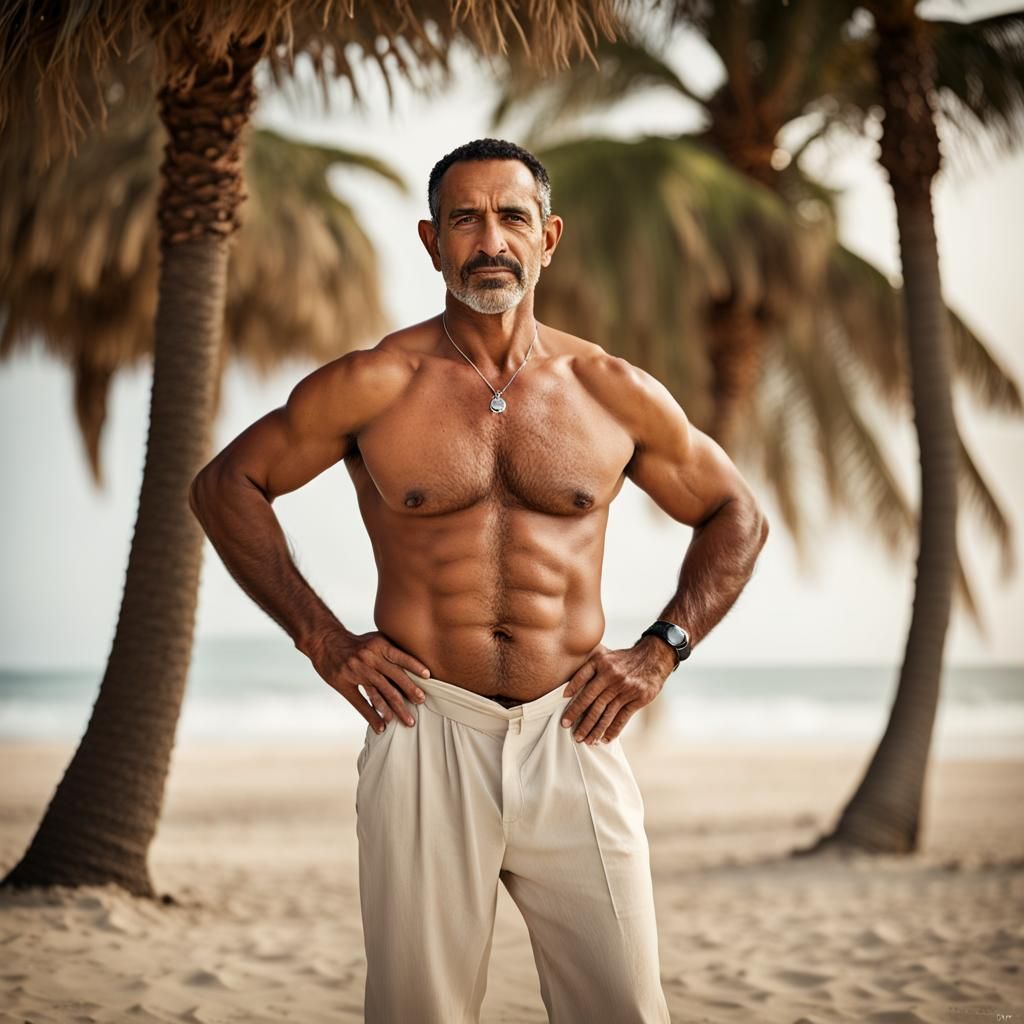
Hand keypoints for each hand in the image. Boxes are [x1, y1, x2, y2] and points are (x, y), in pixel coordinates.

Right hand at [306, 629, 430, 732]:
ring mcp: (357, 673)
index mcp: (378, 646)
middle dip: (409, 691)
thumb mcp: (375, 639)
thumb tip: (417, 663)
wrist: (326, 642)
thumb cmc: (357, 643)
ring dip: (395, 710)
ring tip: (408, 721)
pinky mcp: (345, 685)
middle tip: (421, 703)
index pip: (400, 657)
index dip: (414, 666)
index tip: (428, 676)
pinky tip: (382, 727)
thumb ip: (393, 650)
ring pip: (380, 694)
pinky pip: (361, 704)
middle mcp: (369, 659)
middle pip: (393, 678)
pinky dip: (373, 716)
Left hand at [560, 637, 675, 743]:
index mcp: (602, 663)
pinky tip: (605, 739)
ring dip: (594, 728)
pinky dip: (613, 730)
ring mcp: (625, 689)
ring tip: (585, 739)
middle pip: (591, 700)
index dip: (572, 690)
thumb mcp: (606, 654)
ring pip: (606, 712)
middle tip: (567, 727)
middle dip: (578, 716)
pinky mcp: (637, 699)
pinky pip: (622, 717)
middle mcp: (612, 676)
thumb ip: (589, 666)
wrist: (654, 657)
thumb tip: (569, 684)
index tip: (563, 703)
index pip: (582, 678)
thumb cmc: (625, 659)